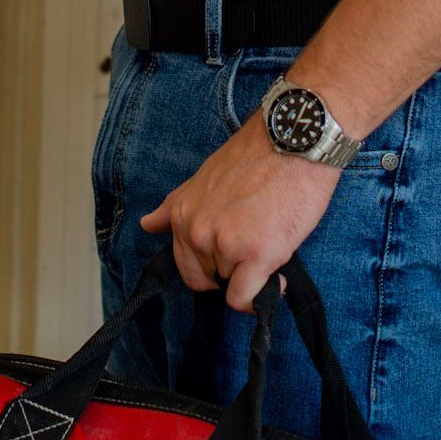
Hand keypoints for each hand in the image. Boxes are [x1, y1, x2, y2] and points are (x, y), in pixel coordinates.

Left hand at [138, 107, 341, 312]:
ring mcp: (224, 244)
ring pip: (231, 285)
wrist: (293, 140)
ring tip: (271, 239)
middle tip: (253, 244)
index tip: (231, 249)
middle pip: (205, 279)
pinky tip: (276, 278)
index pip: (185, 263)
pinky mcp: (255, 254)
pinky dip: (261, 297)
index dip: (210, 261)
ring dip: (251, 273)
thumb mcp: (204, 177)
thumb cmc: (257, 156)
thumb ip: (175, 207)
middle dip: (228, 271)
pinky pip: (244, 298)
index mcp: (182, 213)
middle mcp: (196, 230)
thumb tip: (147, 225)